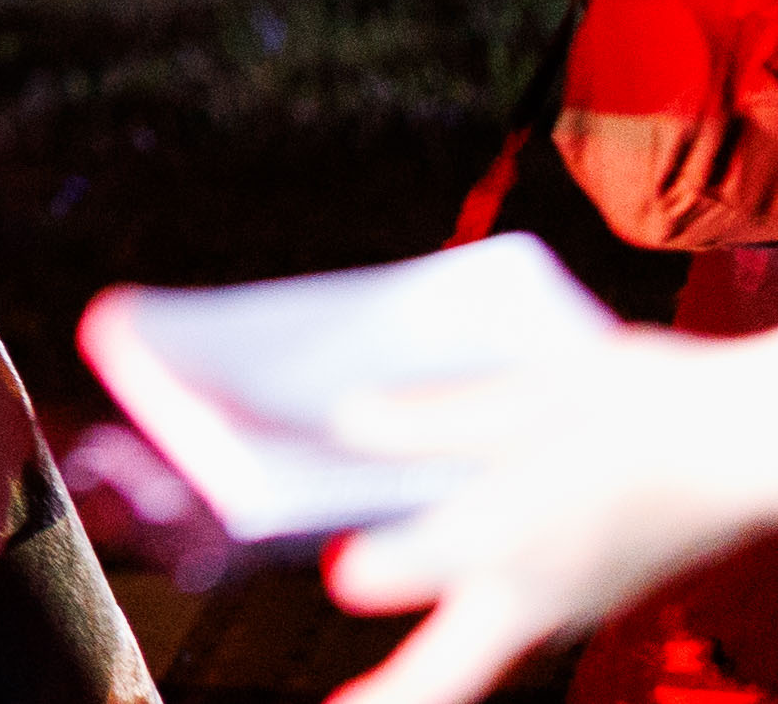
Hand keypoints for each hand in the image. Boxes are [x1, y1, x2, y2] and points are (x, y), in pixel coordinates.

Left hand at [323, 327, 777, 703]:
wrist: (757, 446)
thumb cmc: (646, 410)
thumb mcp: (524, 397)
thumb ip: (430, 420)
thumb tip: (350, 423)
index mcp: (500, 539)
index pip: (386, 574)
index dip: (357, 564)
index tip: (334, 558)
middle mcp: (535, 592)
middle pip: (447, 671)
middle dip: (393, 694)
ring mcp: (578, 606)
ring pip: (490, 646)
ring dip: (442, 655)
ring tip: (387, 643)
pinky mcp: (608, 596)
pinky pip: (532, 616)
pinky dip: (494, 606)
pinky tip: (485, 565)